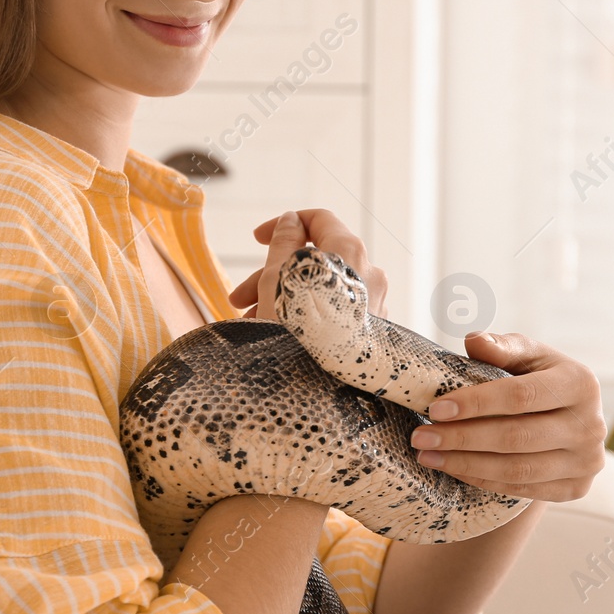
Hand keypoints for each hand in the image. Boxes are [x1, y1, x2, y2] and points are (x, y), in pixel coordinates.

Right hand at [227, 208, 389, 320]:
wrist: (323, 394)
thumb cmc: (296, 333)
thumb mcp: (277, 280)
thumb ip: (285, 242)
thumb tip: (292, 220)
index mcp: (350, 252)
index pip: (319, 219)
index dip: (283, 222)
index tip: (256, 239)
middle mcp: (370, 274)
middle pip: (316, 260)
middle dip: (271, 273)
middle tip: (238, 297)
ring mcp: (375, 305)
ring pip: (322, 288)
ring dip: (283, 297)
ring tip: (248, 325)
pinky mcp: (372, 332)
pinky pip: (335, 311)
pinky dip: (305, 314)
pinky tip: (273, 336)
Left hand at [409, 333, 605, 501]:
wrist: (568, 416)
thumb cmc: (538, 377)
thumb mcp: (526, 355)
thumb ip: (501, 347)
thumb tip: (474, 341)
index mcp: (580, 383)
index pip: (521, 396)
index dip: (476, 403)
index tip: (436, 408)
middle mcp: (591, 425)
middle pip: (516, 437)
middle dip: (462, 438)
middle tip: (420, 436)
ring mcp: (586, 462)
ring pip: (517, 469)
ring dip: (465, 464)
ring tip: (427, 454)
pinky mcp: (576, 488)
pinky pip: (521, 488)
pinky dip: (482, 479)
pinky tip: (452, 467)